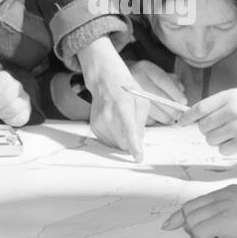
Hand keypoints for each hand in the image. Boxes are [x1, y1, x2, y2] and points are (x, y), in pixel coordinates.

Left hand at [0, 70, 31, 126]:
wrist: (4, 96)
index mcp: (4, 78)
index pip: (0, 84)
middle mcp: (16, 86)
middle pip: (7, 97)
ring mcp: (24, 99)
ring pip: (14, 108)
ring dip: (0, 114)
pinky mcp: (27, 111)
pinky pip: (20, 119)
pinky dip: (9, 121)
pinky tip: (3, 117)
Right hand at [78, 38, 147, 160]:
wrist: (104, 80)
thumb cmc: (125, 88)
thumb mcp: (142, 101)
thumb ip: (142, 122)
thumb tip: (139, 140)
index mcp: (124, 106)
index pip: (130, 131)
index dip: (135, 147)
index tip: (139, 158)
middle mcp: (109, 115)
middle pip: (123, 143)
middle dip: (131, 142)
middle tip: (134, 129)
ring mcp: (99, 121)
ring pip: (116, 144)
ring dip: (123, 139)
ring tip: (122, 121)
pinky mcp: (94, 126)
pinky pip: (108, 141)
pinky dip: (115, 137)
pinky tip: (115, 123)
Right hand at [129, 60, 188, 124]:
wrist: (120, 80)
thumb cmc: (147, 80)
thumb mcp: (160, 75)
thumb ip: (173, 83)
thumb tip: (181, 99)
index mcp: (145, 68)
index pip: (163, 80)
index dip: (175, 93)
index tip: (183, 102)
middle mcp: (134, 78)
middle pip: (156, 96)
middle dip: (170, 109)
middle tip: (178, 115)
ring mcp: (127, 92)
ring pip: (149, 109)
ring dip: (162, 117)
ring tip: (169, 119)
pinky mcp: (124, 106)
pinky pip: (141, 116)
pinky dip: (152, 120)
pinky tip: (156, 119)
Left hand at [161, 185, 236, 237]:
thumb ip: (230, 211)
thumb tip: (212, 226)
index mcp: (229, 191)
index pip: (197, 201)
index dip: (181, 215)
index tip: (170, 224)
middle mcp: (223, 195)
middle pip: (189, 210)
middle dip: (191, 227)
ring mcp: (221, 206)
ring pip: (192, 222)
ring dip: (204, 236)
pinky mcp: (221, 219)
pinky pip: (200, 234)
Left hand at [178, 89, 236, 154]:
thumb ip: (220, 103)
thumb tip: (197, 117)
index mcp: (230, 96)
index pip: (200, 107)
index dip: (188, 116)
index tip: (182, 121)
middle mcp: (232, 110)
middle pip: (203, 126)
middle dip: (208, 129)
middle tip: (221, 127)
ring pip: (211, 139)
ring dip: (218, 139)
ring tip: (232, 133)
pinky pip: (223, 149)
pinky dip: (228, 148)